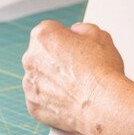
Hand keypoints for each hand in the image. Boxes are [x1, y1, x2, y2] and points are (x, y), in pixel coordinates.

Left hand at [21, 20, 125, 134]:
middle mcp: (30, 58)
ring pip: (40, 77)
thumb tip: (77, 33)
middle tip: (78, 67)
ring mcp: (30, 84)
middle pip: (42, 54)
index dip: (66, 37)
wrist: (103, 105)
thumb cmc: (101, 71)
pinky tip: (70, 98)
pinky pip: (41, 99)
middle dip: (56, 58)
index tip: (76, 46)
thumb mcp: (99, 35)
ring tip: (76, 85)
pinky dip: (52, 99)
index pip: (50, 30)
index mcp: (43, 36)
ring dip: (53, 79)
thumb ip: (82, 28)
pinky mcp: (33, 106)